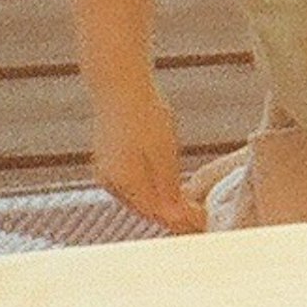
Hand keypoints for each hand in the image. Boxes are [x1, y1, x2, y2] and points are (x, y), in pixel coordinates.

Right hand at [88, 84, 199, 229]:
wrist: (119, 86)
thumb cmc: (144, 113)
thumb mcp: (164, 151)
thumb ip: (168, 187)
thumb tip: (176, 217)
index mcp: (125, 182)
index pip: (156, 213)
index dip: (179, 220)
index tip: (201, 220)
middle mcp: (111, 183)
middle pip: (145, 209)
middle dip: (170, 214)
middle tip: (197, 214)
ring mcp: (105, 173)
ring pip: (137, 199)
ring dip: (159, 203)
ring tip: (186, 203)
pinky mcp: (106, 163)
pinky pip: (130, 186)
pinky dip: (147, 190)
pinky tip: (164, 186)